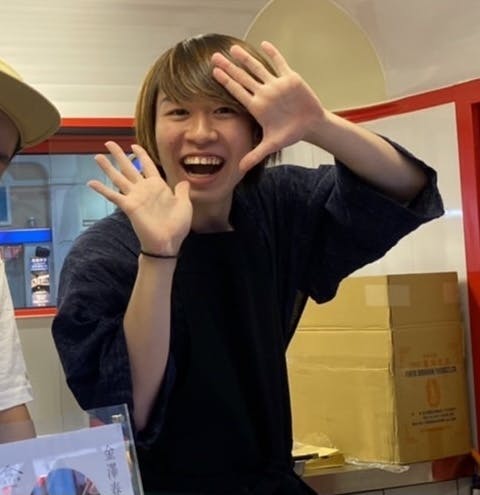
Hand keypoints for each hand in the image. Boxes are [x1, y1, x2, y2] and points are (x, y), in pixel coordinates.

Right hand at [89, 141, 191, 254]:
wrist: (168, 242)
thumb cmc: (177, 226)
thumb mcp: (184, 205)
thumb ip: (182, 192)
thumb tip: (184, 182)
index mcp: (158, 186)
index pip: (148, 165)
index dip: (141, 155)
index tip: (134, 145)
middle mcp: (144, 189)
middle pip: (129, 167)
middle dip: (119, 155)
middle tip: (109, 142)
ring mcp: (135, 197)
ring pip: (119, 178)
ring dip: (108, 167)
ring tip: (97, 156)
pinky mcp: (129, 207)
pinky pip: (113, 196)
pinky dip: (102, 189)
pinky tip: (91, 182)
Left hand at [211, 41, 324, 170]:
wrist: (309, 125)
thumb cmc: (289, 133)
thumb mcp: (271, 145)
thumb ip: (255, 155)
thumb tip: (240, 169)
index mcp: (257, 106)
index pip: (238, 92)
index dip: (226, 82)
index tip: (214, 73)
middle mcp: (264, 93)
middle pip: (243, 77)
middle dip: (229, 67)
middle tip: (214, 57)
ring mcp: (276, 85)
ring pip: (258, 68)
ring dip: (246, 58)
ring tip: (233, 48)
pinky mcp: (290, 79)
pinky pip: (279, 64)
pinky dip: (273, 54)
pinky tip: (263, 44)